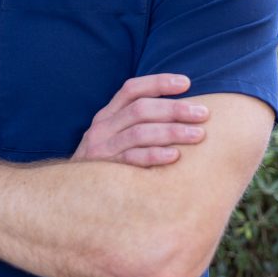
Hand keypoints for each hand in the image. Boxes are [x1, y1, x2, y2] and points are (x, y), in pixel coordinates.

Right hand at [71, 74, 207, 166]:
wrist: (74, 193)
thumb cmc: (107, 161)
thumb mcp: (114, 136)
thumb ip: (136, 122)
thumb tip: (182, 110)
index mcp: (107, 114)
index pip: (132, 89)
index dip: (159, 82)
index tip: (186, 82)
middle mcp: (103, 127)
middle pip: (140, 109)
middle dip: (174, 109)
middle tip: (203, 113)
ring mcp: (102, 148)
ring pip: (139, 132)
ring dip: (171, 131)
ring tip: (198, 135)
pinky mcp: (105, 171)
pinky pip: (132, 160)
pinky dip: (154, 156)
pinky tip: (175, 156)